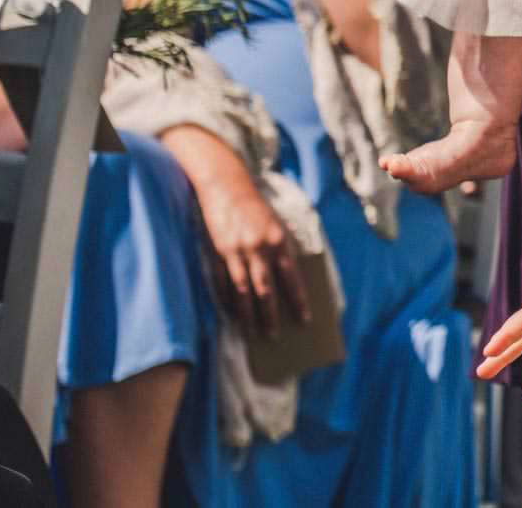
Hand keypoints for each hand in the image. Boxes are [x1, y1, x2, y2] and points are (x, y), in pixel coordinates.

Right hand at [197, 175, 309, 337]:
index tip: (304, 319)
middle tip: (275, 335)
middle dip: (270, 314)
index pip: (291, 277)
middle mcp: (258, 247)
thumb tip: (288, 282)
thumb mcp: (277, 224)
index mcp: (279, 240)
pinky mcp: (217, 251)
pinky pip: (223, 282)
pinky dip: (227, 299)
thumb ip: (282, 250)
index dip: (298, 300)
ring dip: (247, 314)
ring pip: (242, 290)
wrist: (226, 185)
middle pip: (265, 289)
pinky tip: (232, 313)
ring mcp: (236, 250)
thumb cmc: (256, 207)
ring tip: (252, 332)